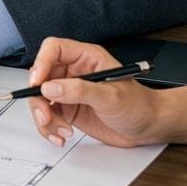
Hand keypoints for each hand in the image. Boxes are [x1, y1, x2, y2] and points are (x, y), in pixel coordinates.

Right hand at [25, 37, 167, 147]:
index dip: (41, 63)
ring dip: (44, 117)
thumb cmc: (139, 106)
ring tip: (60, 130)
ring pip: (40, 99)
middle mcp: (74, 72)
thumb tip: (50, 88)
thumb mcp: (111, 96)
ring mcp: (69, 92)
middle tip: (46, 116)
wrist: (148, 127)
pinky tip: (62, 135)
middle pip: (41, 77)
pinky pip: (48, 116)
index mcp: (86, 58)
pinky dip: (49, 128)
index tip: (38, 83)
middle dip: (39, 99)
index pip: (53, 49)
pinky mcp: (68, 109)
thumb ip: (80, 91)